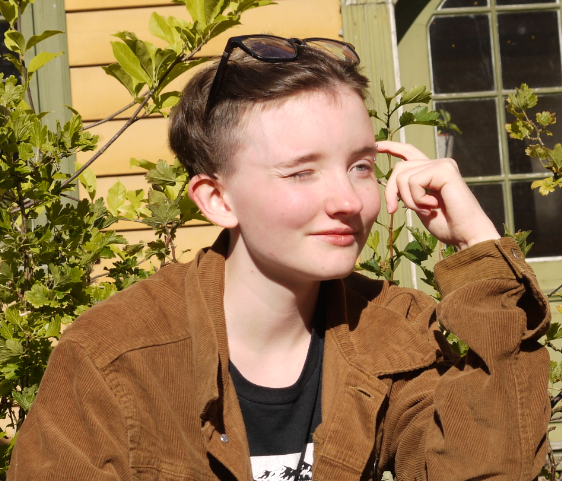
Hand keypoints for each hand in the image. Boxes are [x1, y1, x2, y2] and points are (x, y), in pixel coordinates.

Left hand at [377, 141, 499, 249]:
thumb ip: (407, 191)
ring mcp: (442, 164)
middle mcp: (438, 163)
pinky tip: (433, 206)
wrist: (466, 234)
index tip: (377, 145)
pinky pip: (414, 181)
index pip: (409, 152)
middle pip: (399, 168)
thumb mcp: (419, 205)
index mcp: (431, 171)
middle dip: (391, 191)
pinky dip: (417, 199)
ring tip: (425, 210)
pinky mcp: (444, 169)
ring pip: (403, 176)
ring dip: (408, 200)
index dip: (392, 147)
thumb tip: (389, 182)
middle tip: (394, 210)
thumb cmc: (446, 224)